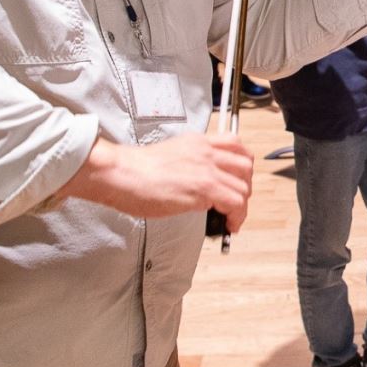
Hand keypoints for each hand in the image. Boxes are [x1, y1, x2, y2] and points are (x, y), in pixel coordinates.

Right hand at [63, 133, 254, 228]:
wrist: (120, 173)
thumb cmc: (134, 171)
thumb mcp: (170, 156)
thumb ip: (190, 165)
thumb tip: (199, 185)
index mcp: (197, 142)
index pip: (235, 145)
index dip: (242, 166)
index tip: (239, 180)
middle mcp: (206, 152)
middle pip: (246, 165)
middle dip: (246, 186)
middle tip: (237, 202)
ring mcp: (206, 169)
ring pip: (243, 186)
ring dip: (242, 206)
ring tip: (231, 218)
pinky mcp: (204, 188)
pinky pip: (235, 202)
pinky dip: (237, 216)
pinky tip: (228, 225)